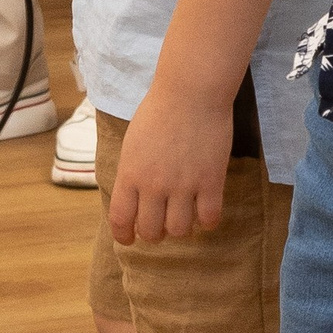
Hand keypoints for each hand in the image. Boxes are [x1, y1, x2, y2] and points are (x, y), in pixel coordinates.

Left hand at [109, 82, 232, 243]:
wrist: (190, 92)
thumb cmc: (159, 111)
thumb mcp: (132, 144)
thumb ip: (132, 173)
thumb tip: (134, 199)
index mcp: (130, 174)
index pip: (121, 219)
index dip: (124, 235)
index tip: (129, 239)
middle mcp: (154, 185)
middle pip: (152, 231)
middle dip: (155, 233)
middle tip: (161, 224)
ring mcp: (184, 185)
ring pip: (180, 230)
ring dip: (181, 229)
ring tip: (184, 216)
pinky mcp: (211, 181)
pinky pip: (209, 218)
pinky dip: (207, 222)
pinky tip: (206, 212)